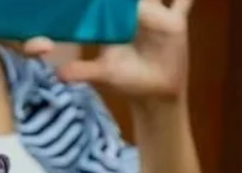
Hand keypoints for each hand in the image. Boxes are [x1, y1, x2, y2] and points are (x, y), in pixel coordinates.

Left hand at [53, 0, 193, 102]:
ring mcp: (156, 16)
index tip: (91, 0)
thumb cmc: (127, 81)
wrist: (154, 94)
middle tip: (122, 0)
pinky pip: (182, 3)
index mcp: (115, 21)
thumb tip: (59, 75)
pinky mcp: (175, 22)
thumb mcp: (104, 74)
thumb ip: (83, 71)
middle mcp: (134, 14)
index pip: (110, 3)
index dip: (102, 1)